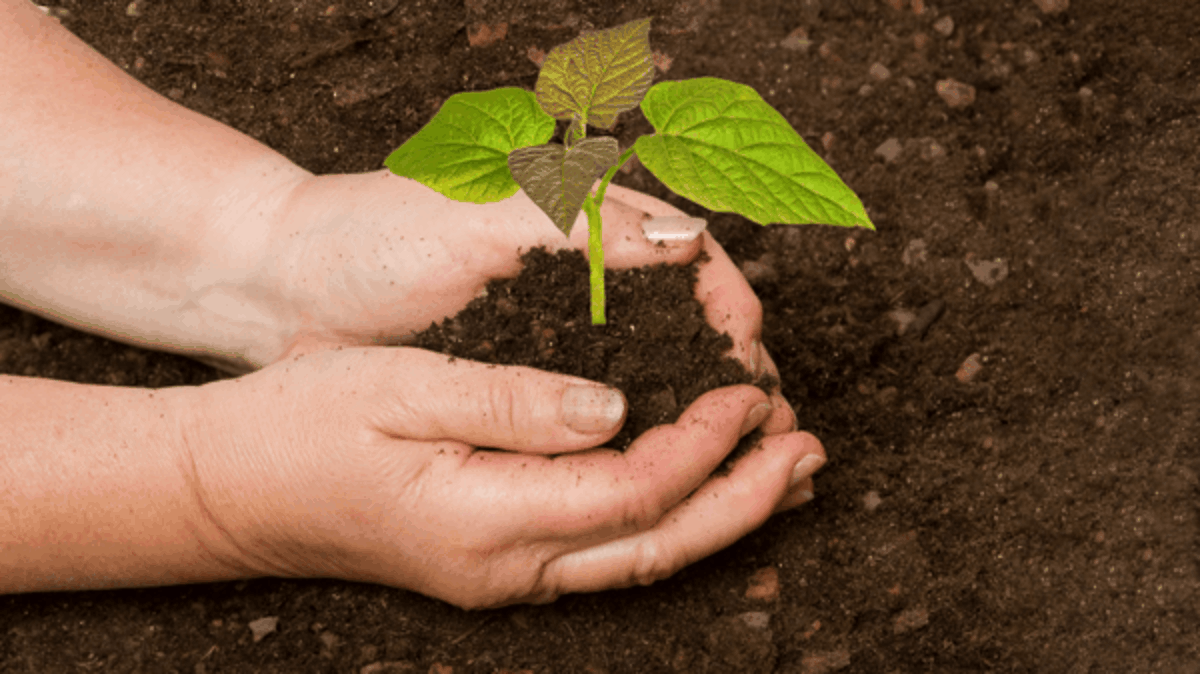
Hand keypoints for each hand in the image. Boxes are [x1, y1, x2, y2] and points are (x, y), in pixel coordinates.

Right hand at [181, 346, 825, 608]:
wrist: (234, 488)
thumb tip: (618, 408)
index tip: (750, 390)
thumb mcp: (405, 388)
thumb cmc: (305, 426)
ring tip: (787, 471)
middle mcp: (507, 565)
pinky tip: (701, 491)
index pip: (631, 488)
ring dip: (721, 515)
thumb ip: (515, 400)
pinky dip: (669, 521)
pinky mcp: (498, 563)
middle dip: (745, 498)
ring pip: (640, 560)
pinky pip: (609, 552)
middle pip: (657, 544)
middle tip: (810, 448)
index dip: (703, 443)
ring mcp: (504, 575)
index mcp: (485, 517)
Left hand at [255, 174, 798, 434]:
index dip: (733, 313)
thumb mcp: (477, 219)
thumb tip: (690, 241)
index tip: (750, 367)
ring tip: (742, 457)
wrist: (293, 286)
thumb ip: (582, 225)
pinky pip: (609, 403)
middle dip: (737, 372)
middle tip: (767, 430)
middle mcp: (593, 273)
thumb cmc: (376, 236)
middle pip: (694, 320)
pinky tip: (666, 464)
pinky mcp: (535, 372)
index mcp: (590, 218)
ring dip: (703, 411)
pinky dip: (645, 432)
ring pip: (662, 368)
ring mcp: (566, 325)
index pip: (695, 261)